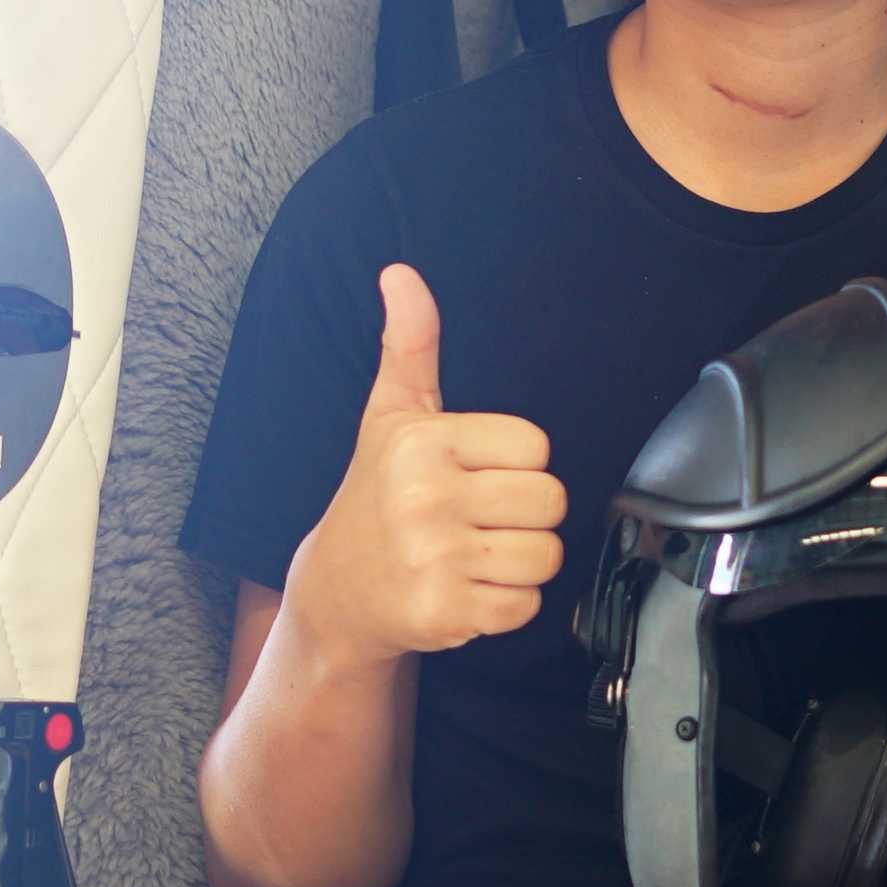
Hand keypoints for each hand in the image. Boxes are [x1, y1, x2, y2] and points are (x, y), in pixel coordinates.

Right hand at [283, 264, 566, 664]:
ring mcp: (434, 558)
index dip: (514, 465)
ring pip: (546, 555)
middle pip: (550, 501)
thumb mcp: (391, 415)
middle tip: (478, 520)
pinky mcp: (445, 613)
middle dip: (525, 515)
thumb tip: (401, 273)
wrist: (337, 592)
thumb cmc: (376, 495)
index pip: (536, 446)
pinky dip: (507, 606)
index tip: (474, 475)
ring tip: (474, 555)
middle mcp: (427, 496)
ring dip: (520, 563)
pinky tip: (466, 591)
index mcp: (424, 441)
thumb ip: (410, 344)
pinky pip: (525, 606)